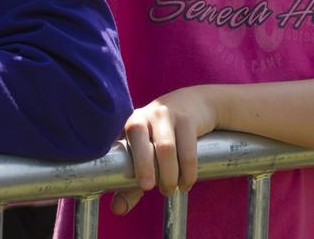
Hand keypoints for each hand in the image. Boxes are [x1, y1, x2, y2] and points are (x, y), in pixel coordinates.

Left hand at [113, 86, 219, 215]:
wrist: (196, 105)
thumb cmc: (164, 136)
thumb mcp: (147, 154)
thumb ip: (132, 183)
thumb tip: (117, 210)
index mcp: (130, 123)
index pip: (120, 140)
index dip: (121, 159)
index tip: (132, 182)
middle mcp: (145, 114)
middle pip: (138, 135)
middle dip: (142, 164)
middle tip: (148, 188)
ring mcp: (166, 113)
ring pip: (165, 148)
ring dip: (168, 175)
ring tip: (169, 190)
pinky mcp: (187, 119)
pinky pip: (187, 151)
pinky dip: (188, 173)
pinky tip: (186, 183)